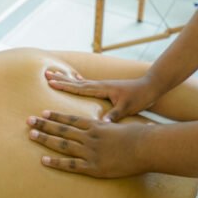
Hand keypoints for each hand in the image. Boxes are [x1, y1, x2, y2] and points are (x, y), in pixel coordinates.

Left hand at [27, 111, 149, 177]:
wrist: (145, 147)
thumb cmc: (141, 137)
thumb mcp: (126, 128)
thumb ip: (120, 127)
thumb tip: (129, 124)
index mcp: (97, 126)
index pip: (72, 120)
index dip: (57, 116)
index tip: (44, 112)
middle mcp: (90, 137)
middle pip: (62, 130)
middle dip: (45, 124)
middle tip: (29, 120)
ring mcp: (90, 151)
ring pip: (62, 144)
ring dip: (45, 139)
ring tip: (31, 135)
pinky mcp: (93, 167)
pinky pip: (70, 165)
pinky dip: (56, 162)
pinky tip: (43, 160)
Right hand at [44, 71, 161, 121]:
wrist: (151, 86)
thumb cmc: (140, 97)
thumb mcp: (127, 107)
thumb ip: (114, 115)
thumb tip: (101, 124)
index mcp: (103, 88)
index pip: (80, 88)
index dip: (65, 86)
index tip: (51, 83)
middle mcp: (100, 85)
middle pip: (76, 82)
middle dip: (61, 79)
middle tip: (46, 75)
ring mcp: (103, 85)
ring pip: (80, 82)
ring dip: (67, 79)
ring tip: (54, 74)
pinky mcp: (106, 87)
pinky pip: (88, 84)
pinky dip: (79, 81)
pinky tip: (75, 79)